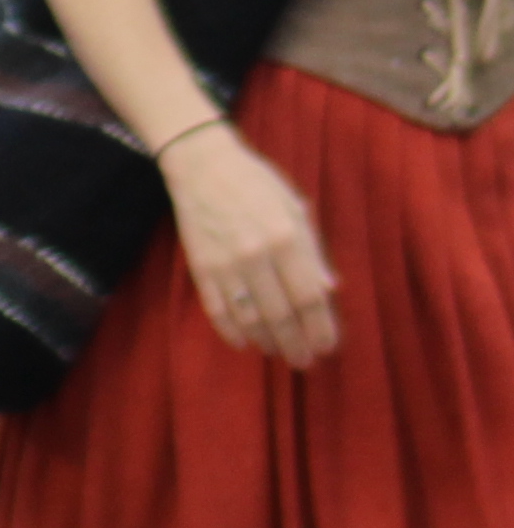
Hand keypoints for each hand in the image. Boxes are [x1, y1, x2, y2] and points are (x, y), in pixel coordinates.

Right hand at [160, 123, 335, 362]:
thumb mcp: (295, 210)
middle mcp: (257, 254)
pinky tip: (244, 342)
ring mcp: (225, 262)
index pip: (310, 296)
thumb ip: (312, 252)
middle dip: (295, 342)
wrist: (202, 166)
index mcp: (286, 237)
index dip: (321, 327)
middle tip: (304, 361)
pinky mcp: (200, 266)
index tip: (327, 347)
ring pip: (249, 316)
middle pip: (281, 314)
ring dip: (267, 341)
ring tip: (278, 352)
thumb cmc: (258, 184)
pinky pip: (217, 308)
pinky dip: (230, 330)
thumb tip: (328, 290)